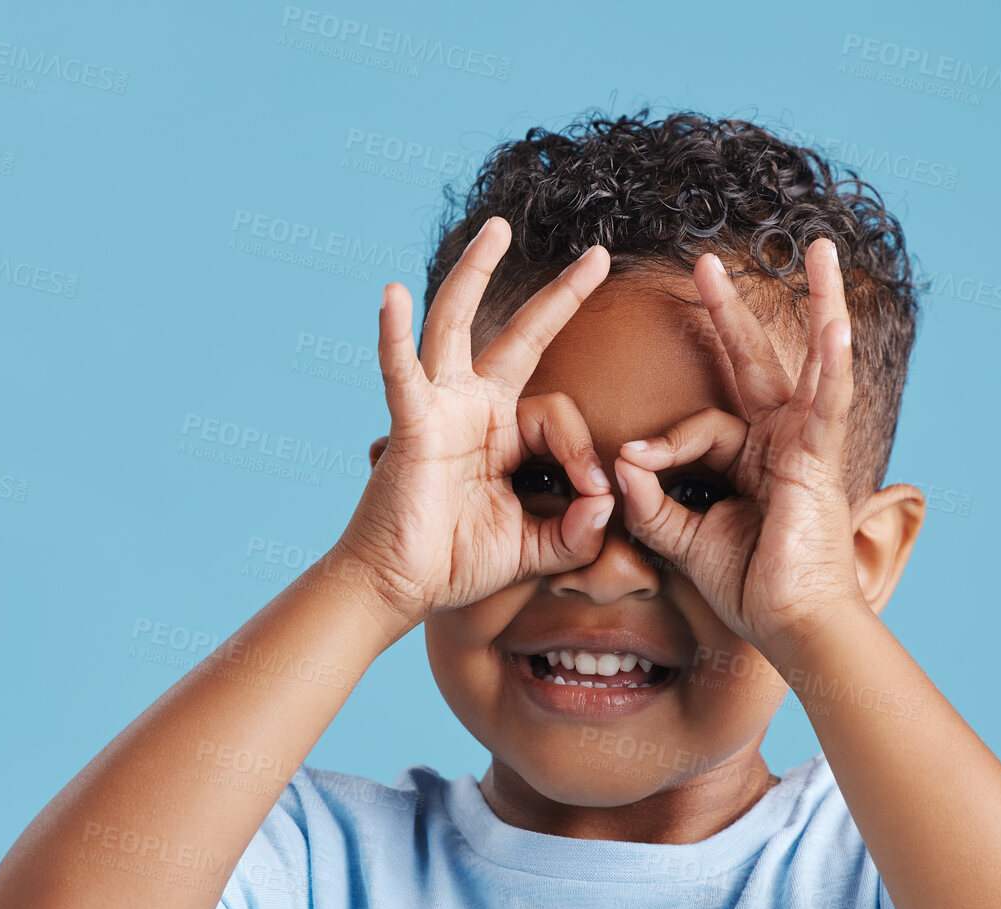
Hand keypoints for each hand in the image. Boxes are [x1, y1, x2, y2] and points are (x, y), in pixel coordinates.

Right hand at [337, 215, 616, 626]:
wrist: (401, 587)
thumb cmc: (458, 562)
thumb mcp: (535, 548)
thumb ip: (577, 530)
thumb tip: (609, 501)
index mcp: (504, 434)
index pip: (560, 416)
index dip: (583, 453)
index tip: (594, 494)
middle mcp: (474, 409)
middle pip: (520, 337)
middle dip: (560, 297)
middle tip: (599, 256)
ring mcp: (440, 409)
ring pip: (456, 326)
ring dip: (474, 275)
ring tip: (498, 229)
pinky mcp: (410, 425)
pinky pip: (400, 374)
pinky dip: (393, 336)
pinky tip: (391, 295)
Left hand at [610, 237, 863, 659]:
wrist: (788, 624)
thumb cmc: (748, 586)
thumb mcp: (685, 538)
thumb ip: (653, 502)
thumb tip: (623, 463)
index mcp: (750, 460)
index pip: (702, 426)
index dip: (663, 444)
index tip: (632, 463)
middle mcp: (780, 443)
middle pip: (753, 365)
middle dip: (729, 313)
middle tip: (706, 263)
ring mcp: (805, 447)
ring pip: (810, 364)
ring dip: (817, 304)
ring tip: (818, 250)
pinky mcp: (820, 462)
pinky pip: (829, 405)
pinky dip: (834, 365)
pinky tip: (837, 325)